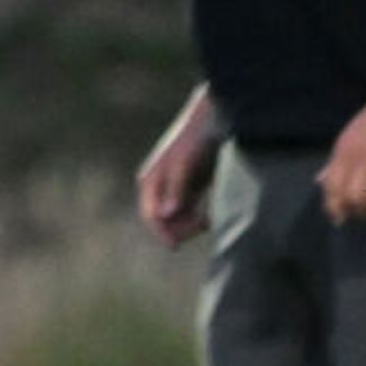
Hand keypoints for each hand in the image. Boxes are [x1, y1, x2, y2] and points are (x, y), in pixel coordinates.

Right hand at [136, 100, 217, 246]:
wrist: (216, 118)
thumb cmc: (197, 139)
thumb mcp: (186, 164)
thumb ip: (176, 189)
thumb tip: (165, 215)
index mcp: (152, 181)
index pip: (150, 215)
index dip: (160, 233)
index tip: (174, 246)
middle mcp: (160, 187)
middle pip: (164, 221)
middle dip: (180, 228)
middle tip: (202, 225)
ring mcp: (176, 187)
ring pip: (177, 218)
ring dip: (189, 224)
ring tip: (208, 219)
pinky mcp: (191, 187)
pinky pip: (189, 212)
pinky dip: (198, 218)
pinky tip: (209, 215)